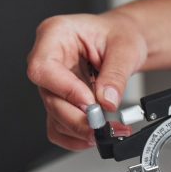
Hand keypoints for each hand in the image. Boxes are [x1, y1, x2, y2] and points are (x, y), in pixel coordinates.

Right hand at [27, 11, 146, 149]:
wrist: (126, 41)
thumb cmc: (120, 35)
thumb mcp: (125, 48)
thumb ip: (115, 74)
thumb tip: (107, 101)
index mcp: (55, 35)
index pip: (44, 67)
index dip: (65, 90)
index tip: (89, 103)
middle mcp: (49, 59)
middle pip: (49, 97)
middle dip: (76, 117)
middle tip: (101, 126)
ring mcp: (53, 82)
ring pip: (54, 116)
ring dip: (80, 130)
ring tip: (109, 130)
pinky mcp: (61, 100)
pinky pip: (59, 126)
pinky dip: (77, 137)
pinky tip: (96, 135)